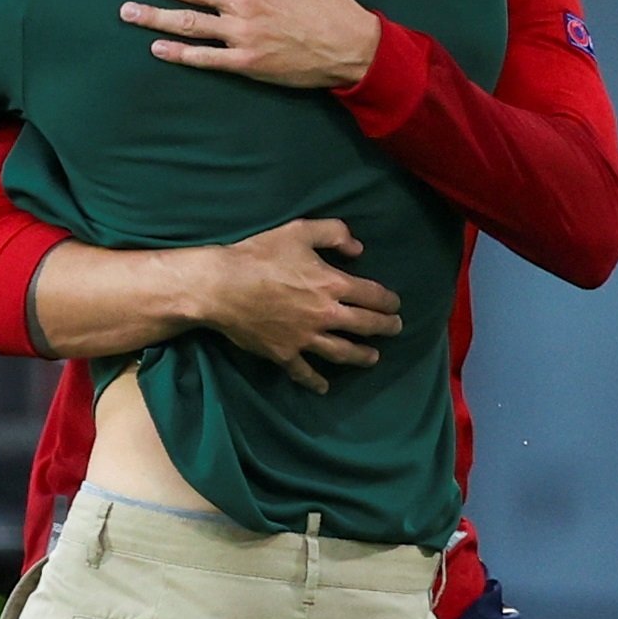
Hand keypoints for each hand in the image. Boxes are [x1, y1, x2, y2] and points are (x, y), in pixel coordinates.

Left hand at [114, 0, 381, 87]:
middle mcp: (242, 2)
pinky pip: (206, 58)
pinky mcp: (246, 62)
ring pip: (188, 23)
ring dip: (153, 16)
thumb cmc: (329, 0)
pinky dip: (180, 54)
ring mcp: (241, 34)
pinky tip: (156, 48)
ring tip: (125, 11)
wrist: (349, 46)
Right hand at [199, 219, 400, 394]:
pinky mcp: (284, 354)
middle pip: (365, 326)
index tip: (395, 305)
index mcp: (332, 284)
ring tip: (373, 358)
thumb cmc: (259, 255)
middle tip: (395, 329)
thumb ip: (334, 233)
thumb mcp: (298, 231)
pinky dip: (316, 381)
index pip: (372, 295)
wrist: (221, 286)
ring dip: (362, 356)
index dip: (388, 300)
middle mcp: (325, 315)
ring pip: (342, 352)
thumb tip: (358, 249)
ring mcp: (305, 338)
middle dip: (385, 328)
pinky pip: (304, 372)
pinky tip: (324, 387)